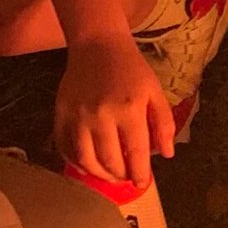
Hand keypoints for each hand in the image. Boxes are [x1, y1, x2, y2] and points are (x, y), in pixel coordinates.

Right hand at [56, 33, 173, 188]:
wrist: (97, 44)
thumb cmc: (131, 68)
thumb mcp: (154, 91)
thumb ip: (163, 123)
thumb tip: (167, 154)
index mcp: (129, 110)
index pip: (135, 153)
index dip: (140, 173)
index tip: (142, 183)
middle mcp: (101, 116)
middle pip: (109, 161)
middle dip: (120, 176)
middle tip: (126, 178)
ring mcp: (77, 116)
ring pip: (85, 160)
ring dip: (98, 174)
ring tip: (109, 175)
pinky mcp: (61, 114)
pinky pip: (64, 147)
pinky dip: (74, 162)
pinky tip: (86, 165)